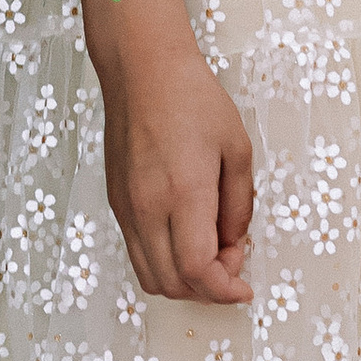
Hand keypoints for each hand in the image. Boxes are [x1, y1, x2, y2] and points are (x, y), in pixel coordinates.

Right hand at [97, 27, 254, 303]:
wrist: (142, 69)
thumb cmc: (192, 99)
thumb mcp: (237, 148)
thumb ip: (240, 204)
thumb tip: (233, 241)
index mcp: (183, 193)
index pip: (197, 270)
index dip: (225, 290)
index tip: (244, 287)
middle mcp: (147, 207)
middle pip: (172, 283)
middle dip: (208, 290)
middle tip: (232, 261)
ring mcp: (126, 207)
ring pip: (149, 276)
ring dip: (183, 281)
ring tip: (209, 252)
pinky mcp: (115, 202)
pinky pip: (136, 252)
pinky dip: (163, 262)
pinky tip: (186, 236)